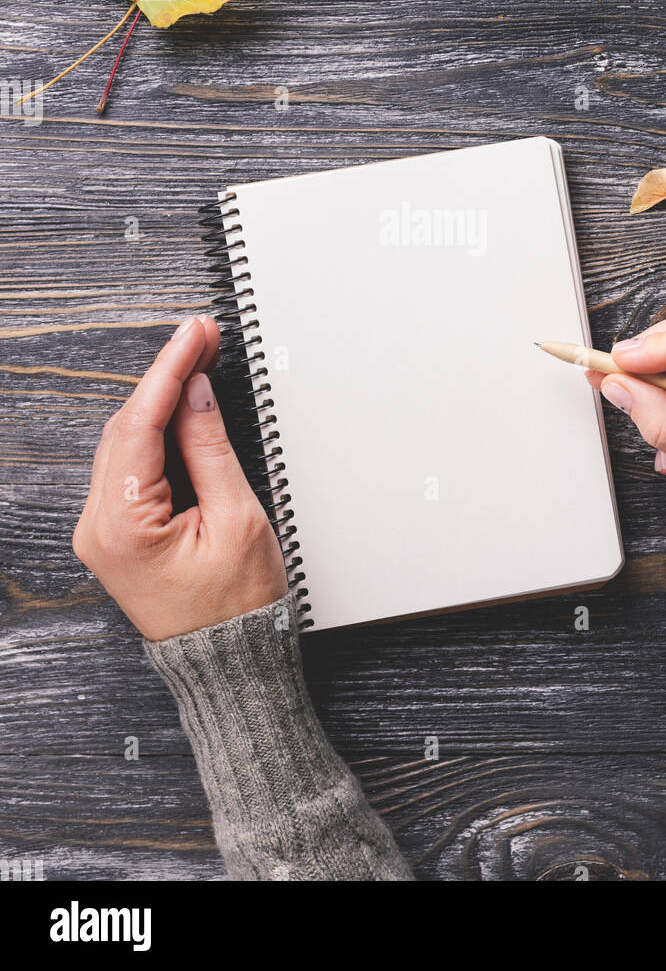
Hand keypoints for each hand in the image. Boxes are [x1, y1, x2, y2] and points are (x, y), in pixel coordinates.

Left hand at [73, 316, 287, 640]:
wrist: (228, 663)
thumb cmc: (237, 608)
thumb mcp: (236, 518)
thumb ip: (209, 448)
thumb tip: (195, 393)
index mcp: (121, 527)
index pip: (140, 425)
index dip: (169, 370)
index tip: (194, 334)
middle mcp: (97, 527)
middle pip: (125, 427)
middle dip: (164, 377)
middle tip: (202, 337)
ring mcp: (101, 530)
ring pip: (124, 440)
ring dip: (159, 398)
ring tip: (196, 359)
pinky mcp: (115, 531)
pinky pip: (129, 463)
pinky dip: (154, 428)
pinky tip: (178, 403)